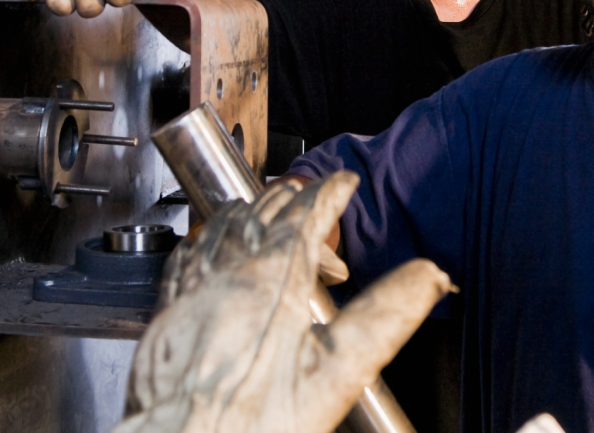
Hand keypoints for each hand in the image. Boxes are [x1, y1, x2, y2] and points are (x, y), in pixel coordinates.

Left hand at [114, 172, 450, 432]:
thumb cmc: (252, 421)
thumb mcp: (337, 373)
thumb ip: (383, 317)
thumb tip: (426, 277)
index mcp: (272, 280)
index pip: (305, 213)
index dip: (330, 192)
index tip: (344, 184)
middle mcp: (227, 275)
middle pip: (261, 211)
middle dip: (294, 199)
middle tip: (316, 206)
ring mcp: (192, 292)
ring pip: (219, 226)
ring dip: (249, 211)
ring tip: (266, 213)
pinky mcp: (167, 316)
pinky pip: (185, 255)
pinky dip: (206, 237)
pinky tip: (206, 245)